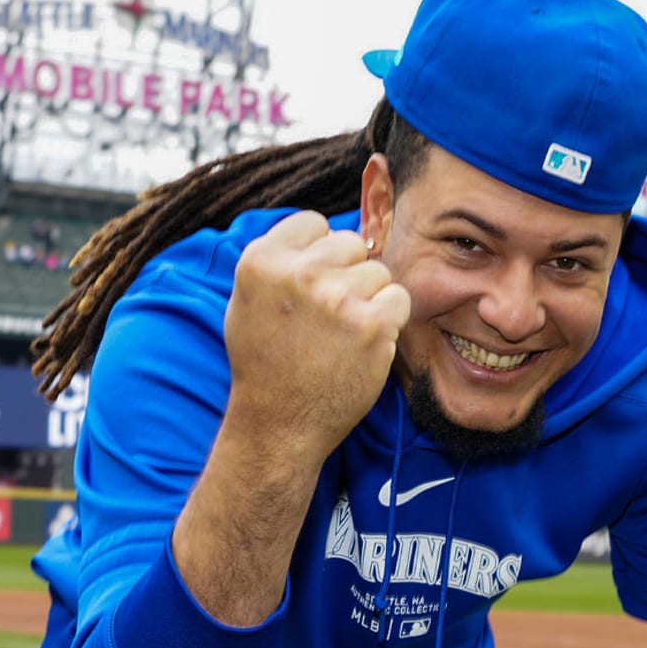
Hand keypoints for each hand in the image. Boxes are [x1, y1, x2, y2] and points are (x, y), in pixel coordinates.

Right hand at [222, 211, 408, 463]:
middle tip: (331, 315)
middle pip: (351, 244)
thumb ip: (280, 261)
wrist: (277, 423)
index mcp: (262, 260)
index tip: (314, 283)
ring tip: (344, 333)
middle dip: (348, 274)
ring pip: (378, 272)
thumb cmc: (264, 364)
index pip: (314, 223)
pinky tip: (365, 342)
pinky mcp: (372, 325)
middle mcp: (299, 273)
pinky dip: (390, 320)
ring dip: (370, 299)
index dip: (320, 253)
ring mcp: (338, 298)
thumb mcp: (247, 300)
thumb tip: (323, 231)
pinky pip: (399, 298)